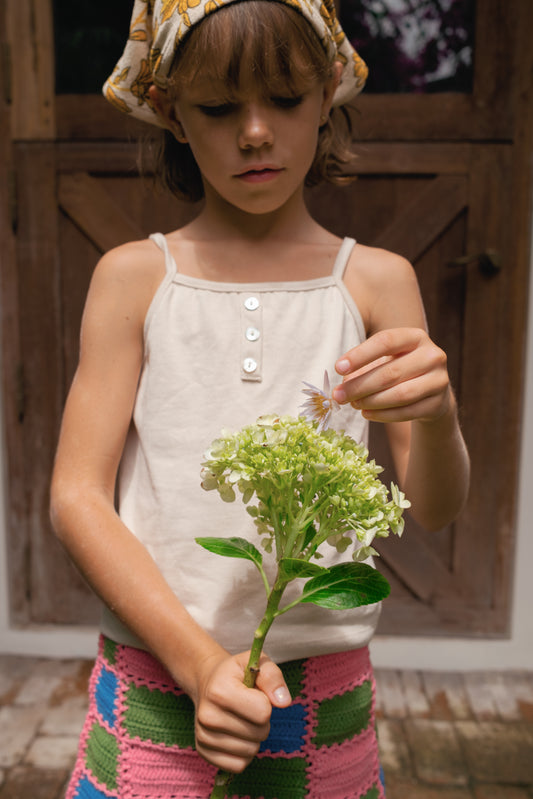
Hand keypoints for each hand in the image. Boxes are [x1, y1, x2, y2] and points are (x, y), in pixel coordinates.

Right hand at [192, 650, 290, 772]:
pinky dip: (244, 754)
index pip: (263, 712)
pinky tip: (237, 736)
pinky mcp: (203, 752)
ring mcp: (203, 735)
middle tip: (250, 708)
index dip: (266, 703)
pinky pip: (238, 765)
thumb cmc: (236, 674)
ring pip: (250, 752)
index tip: (256, 694)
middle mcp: (207, 715)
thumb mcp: (256, 664)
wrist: (208, 682)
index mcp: (220, 691)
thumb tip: (283, 702)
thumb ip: (273, 678)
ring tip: (242, 720)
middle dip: (262, 722)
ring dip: (254, 738)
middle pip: (259, 734)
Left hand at [333, 327, 451, 423]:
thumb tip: (344, 385)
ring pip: (400, 394)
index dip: (360, 355)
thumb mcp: (384, 361)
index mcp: (416, 337)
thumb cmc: (401, 370)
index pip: (386, 341)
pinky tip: (367, 414)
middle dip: (360, 385)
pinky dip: (383, 415)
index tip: (338, 368)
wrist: (431, 391)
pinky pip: (407, 412)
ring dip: (371, 402)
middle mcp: (432, 355)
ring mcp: (439, 380)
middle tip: (338, 395)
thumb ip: (364, 368)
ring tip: (353, 404)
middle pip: (390, 372)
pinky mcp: (439, 404)